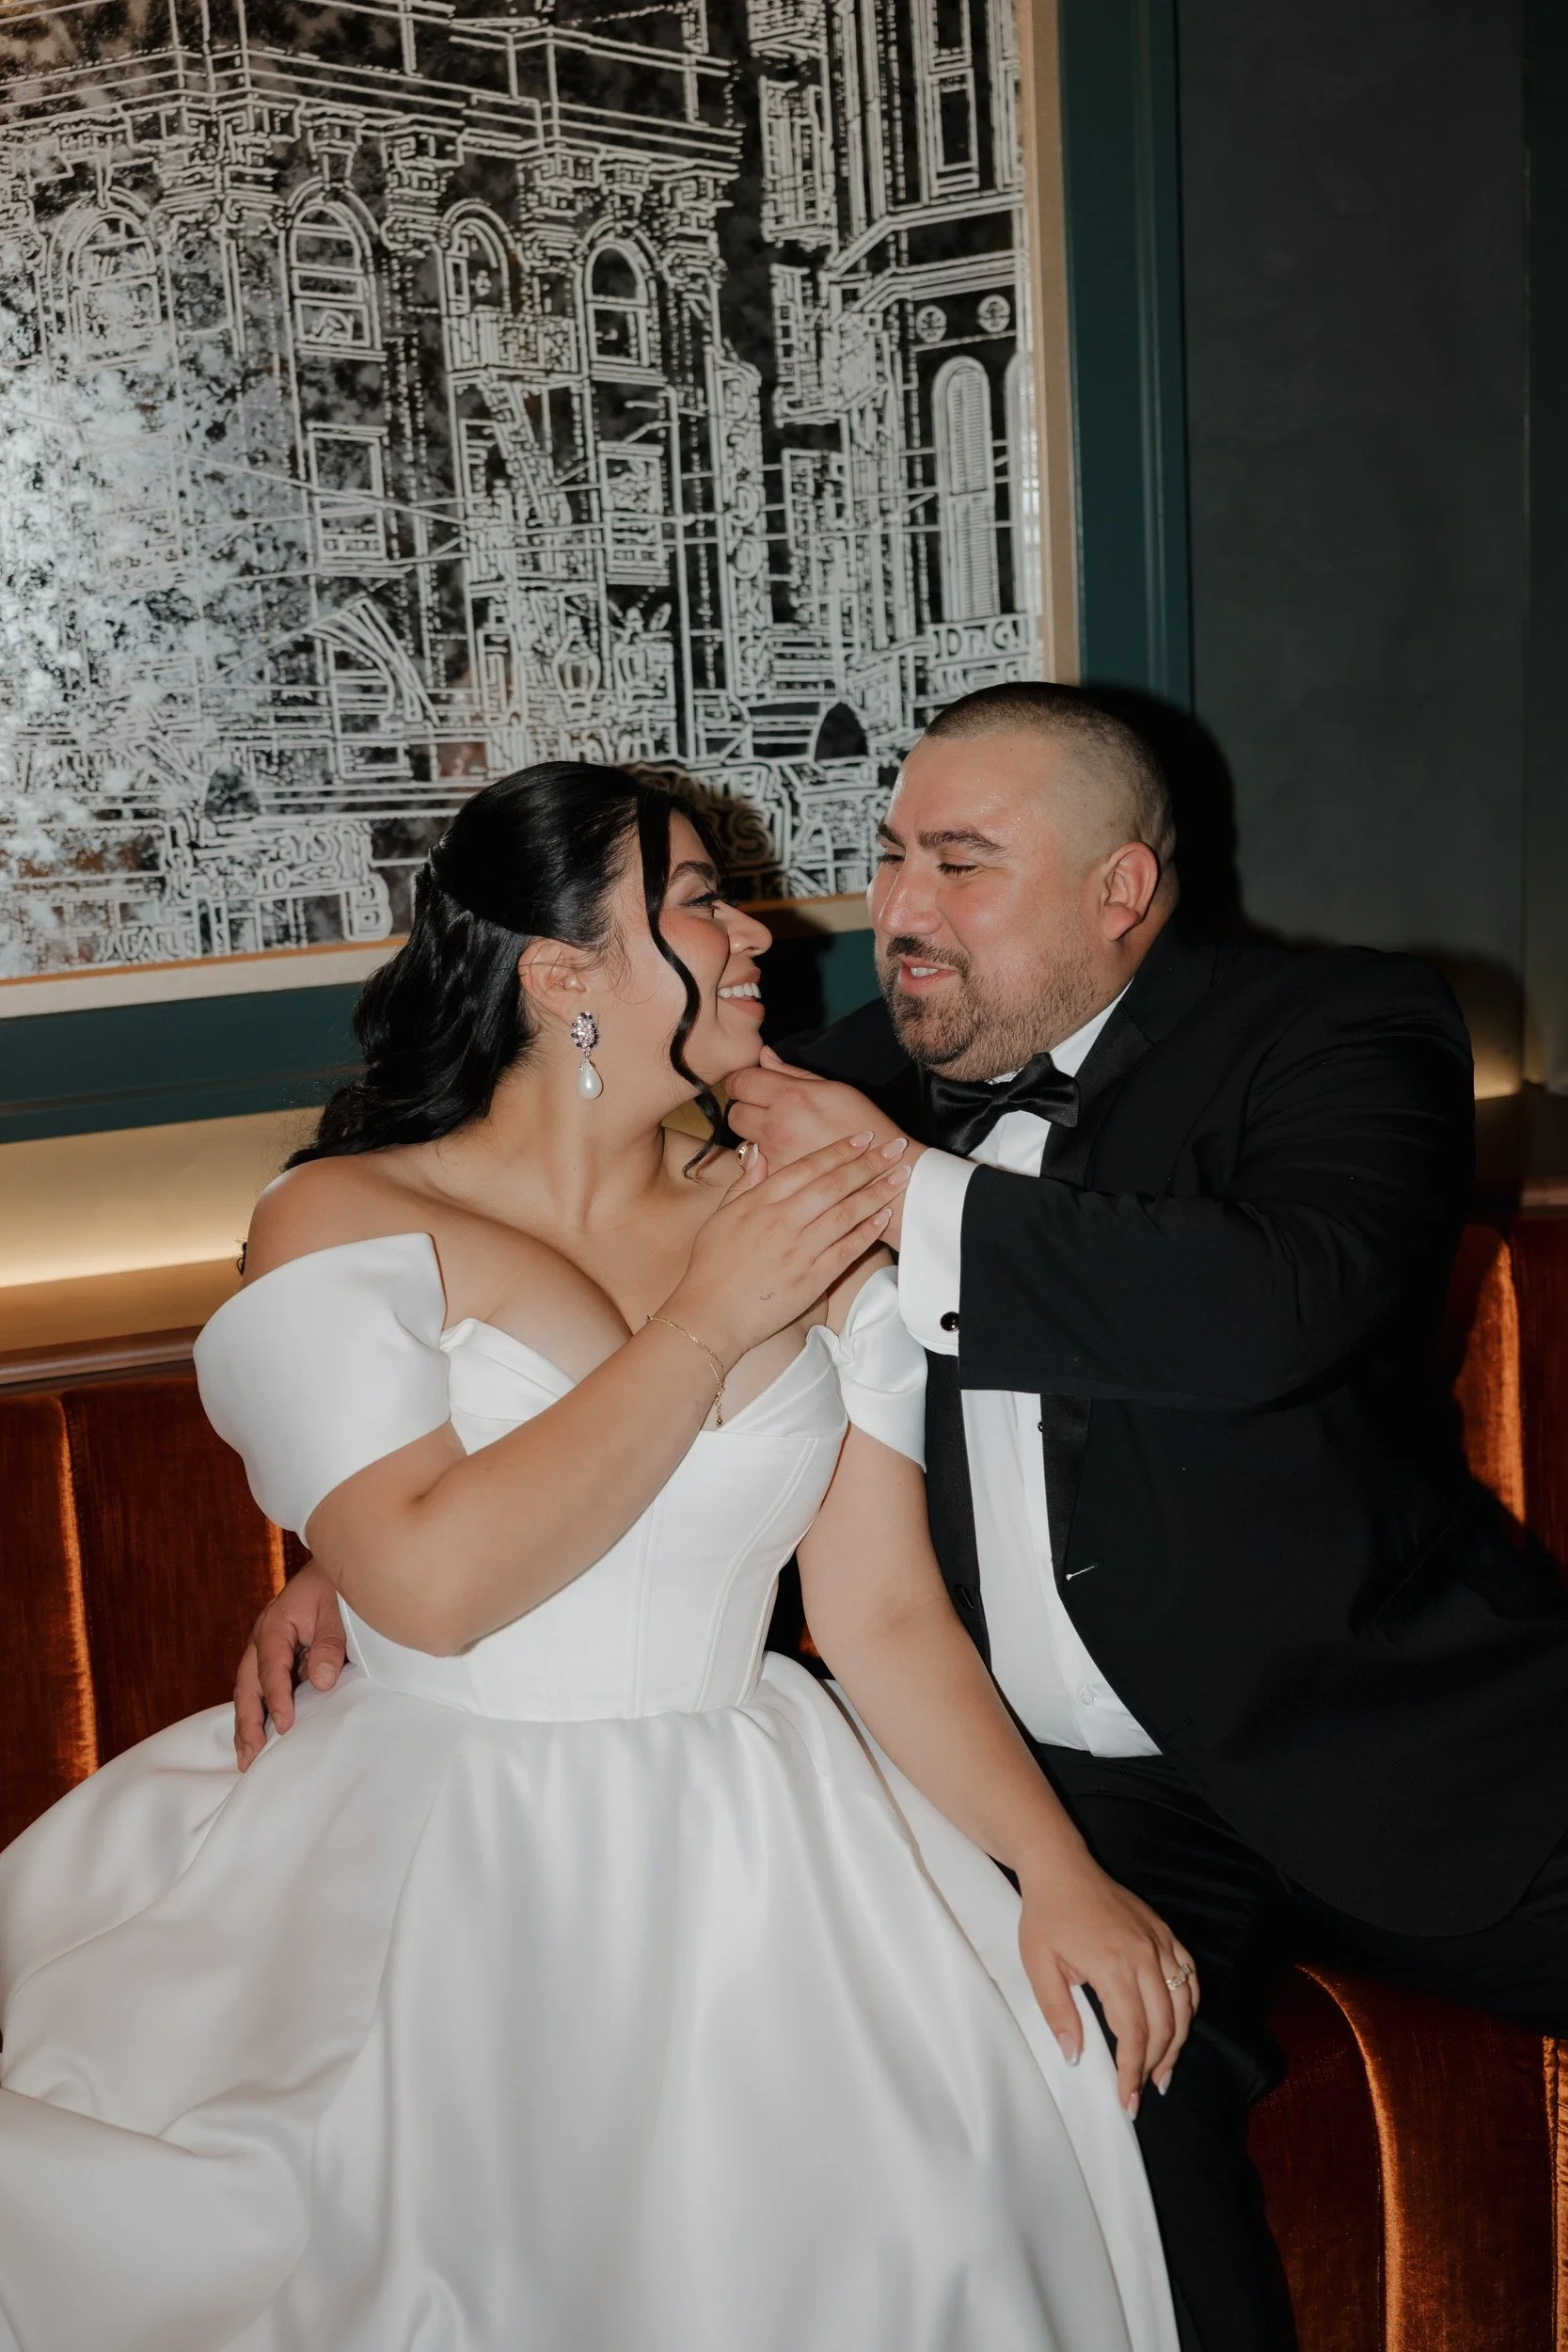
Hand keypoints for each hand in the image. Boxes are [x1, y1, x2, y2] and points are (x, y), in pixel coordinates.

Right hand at [233, 1562, 348, 1770]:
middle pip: (248, 1685)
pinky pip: (261, 1688)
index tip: (285, 1726)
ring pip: (249, 1690)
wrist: (333, 1568)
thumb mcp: (337, 1611)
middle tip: (250, 1756)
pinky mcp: (275, 1657)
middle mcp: (263, 1639)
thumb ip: (330, 1644)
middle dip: (247, 1722)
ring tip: (246, 1759)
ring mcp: (265, 1649)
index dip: (278, 1700)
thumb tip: (322, 1681)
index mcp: (275, 1624)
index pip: (272, 1668)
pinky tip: (259, 1737)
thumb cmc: (335, 1587)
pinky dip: (258, 1713)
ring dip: (247, 1724)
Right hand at [664, 1130, 912, 1364]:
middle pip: (833, 1185)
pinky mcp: (811, 1279)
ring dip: (876, 1192)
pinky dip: (867, 1232)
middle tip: (893, 1148)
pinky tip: (883, 1216)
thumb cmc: (710, 1268)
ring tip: (900, 1177)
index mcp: (759, 1203)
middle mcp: (781, 1222)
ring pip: (846, 1213)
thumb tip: (758, 1151)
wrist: (709, 1315)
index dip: (838, 1150)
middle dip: (867, 1163)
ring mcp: (799, 1250)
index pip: (806, 1167)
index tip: (862, 1138)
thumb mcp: (719, 1217)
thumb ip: (743, 1183)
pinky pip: (846, 1250)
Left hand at [725, 1051, 920, 1247]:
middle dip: (744, 1109)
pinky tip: (785, 1160)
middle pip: (733, 1112)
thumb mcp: (835, 1089)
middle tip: (763, 1112)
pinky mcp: (777, 1181)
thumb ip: (793, 1073)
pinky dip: (764, 1163)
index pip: (741, 1081)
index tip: (751, 1085)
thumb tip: (764, 1056)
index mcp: (791, 1097)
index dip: (743, 1081)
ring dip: (753, 1138)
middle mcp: (776, 1126)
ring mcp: (775, 1156)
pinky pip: (755, 1168)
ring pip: (741, 1141)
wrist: (884, 1172)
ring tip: (780, 1139)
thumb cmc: (866, 1126)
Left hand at [1017, 1848, 1198, 2115]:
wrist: (1062, 1866)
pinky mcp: (1164, 1932)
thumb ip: (1057, 2013)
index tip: (1128, 2101)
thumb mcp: (1038, 1965)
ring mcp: (1160, 1941)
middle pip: (1164, 2024)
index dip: (1133, 2071)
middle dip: (1155, 2065)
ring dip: (1177, 2042)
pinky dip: (1189, 2006)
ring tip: (1163, 2071)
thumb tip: (1075, 2057)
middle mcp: (1144, 1955)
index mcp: (1112, 1965)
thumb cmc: (1046, 1915)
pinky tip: (1178, 2025)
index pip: (1133, 2032)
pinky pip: (1189, 1976)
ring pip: (1184, 2004)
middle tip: (1143, 2091)